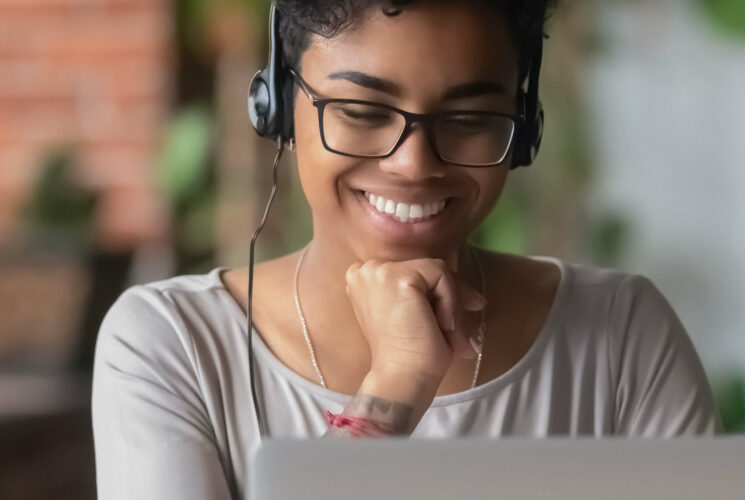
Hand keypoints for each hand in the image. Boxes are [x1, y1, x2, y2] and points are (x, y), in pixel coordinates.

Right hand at [344, 255, 486, 383]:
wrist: (401, 378)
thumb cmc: (409, 353)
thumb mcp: (417, 314)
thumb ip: (431, 295)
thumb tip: (477, 299)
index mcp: (365, 278)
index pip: (413, 271)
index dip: (437, 291)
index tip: (452, 318)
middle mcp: (367, 269)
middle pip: (425, 267)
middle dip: (450, 295)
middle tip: (459, 330)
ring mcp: (380, 271)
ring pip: (436, 270)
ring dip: (451, 302)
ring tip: (450, 334)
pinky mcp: (398, 277)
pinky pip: (441, 275)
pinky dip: (450, 301)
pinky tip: (442, 326)